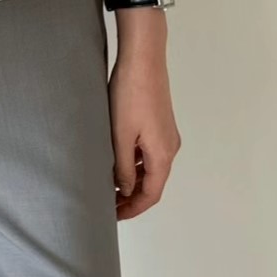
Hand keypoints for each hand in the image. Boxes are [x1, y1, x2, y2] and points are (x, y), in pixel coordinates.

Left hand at [107, 23, 181, 219]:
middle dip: (132, 197)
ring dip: (132, 180)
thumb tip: (125, 190)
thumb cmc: (131, 95)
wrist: (143, 60)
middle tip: (108, 205)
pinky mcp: (159, 123)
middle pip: (153, 183)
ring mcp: (166, 134)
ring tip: (107, 185)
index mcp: (163, 154)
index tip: (114, 216)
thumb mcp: (121, 136)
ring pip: (150, 167)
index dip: (133, 208)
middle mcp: (169, 147)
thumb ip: (123, 167)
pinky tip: (115, 162)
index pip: (151, 194)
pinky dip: (134, 163)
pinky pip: (148, 152)